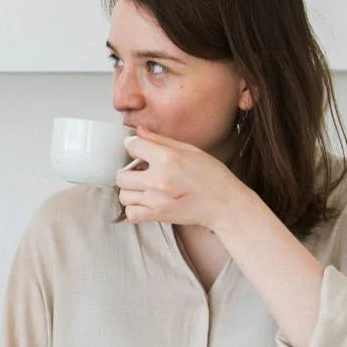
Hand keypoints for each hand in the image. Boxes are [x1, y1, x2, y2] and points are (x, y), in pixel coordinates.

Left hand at [115, 126, 248, 227]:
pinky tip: (146, 201)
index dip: (134, 146)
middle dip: (129, 171)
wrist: (224, 204)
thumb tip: (137, 131)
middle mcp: (159, 179)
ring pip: (123, 195)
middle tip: (142, 172)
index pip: (132, 146)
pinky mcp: (158, 215)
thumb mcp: (189, 150)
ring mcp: (157, 200)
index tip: (141, 151)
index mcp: (168, 158)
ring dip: (131, 190)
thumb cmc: (211, 175)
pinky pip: (131, 213)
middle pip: (121, 175)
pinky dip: (135, 208)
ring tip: (145, 187)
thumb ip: (160, 140)